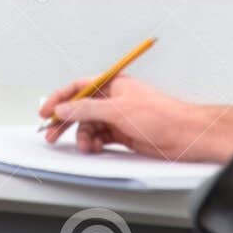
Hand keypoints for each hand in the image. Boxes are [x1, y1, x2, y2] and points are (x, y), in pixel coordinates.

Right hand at [36, 74, 232, 162]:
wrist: (185, 136)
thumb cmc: (162, 115)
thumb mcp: (118, 110)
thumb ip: (87, 109)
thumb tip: (65, 107)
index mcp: (113, 85)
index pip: (79, 87)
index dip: (60, 98)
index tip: (46, 111)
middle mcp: (114, 100)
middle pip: (81, 108)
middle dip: (66, 121)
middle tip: (53, 134)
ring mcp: (118, 118)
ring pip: (89, 126)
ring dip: (83, 136)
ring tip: (85, 146)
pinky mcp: (123, 135)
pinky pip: (100, 138)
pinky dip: (94, 144)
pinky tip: (95, 148)